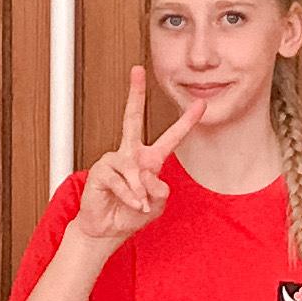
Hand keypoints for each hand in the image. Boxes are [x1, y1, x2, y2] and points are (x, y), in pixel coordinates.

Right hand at [74, 67, 197, 249]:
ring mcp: (114, 161)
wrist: (106, 229)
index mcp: (149, 160)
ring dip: (138, 192)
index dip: (186, 122)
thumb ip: (159, 192)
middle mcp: (131, 156)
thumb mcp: (156, 205)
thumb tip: (148, 177)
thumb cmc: (130, 215)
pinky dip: (128, 196)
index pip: (170, 137)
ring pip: (133, 169)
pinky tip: (129, 203)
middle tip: (137, 70)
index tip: (200, 105)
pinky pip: (121, 180)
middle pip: (131, 119)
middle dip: (134, 94)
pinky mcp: (101, 171)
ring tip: (138, 204)